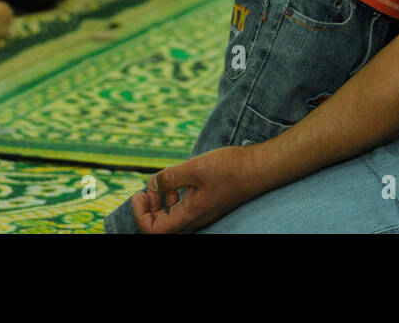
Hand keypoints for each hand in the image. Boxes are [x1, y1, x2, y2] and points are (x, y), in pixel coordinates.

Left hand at [131, 145, 259, 233]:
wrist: (258, 169)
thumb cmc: (230, 169)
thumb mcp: (194, 168)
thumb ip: (169, 178)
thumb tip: (151, 184)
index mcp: (190, 216)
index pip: (154, 230)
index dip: (141, 214)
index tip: (139, 194)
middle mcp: (195, 220)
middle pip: (162, 227)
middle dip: (149, 210)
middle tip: (145, 190)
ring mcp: (202, 214)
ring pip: (173, 218)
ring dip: (161, 204)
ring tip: (161, 184)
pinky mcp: (208, 206)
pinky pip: (184, 210)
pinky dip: (175, 199)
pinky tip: (177, 182)